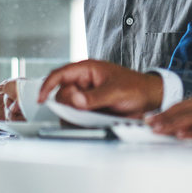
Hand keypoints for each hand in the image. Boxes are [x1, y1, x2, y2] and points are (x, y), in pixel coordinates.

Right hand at [38, 60, 162, 117]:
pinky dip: (82, 122)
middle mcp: (83, 82)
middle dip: (69, 105)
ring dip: (76, 115)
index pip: (60, 75)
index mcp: (87, 70)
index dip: (47, 85)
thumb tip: (76, 101)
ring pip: (69, 108)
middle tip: (84, 111)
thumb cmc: (136, 87)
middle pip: (62, 95)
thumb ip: (95, 97)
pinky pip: (79, 117)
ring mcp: (86, 97)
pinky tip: (94, 122)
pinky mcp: (90, 109)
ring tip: (93, 117)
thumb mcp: (116, 91)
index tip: (41, 99)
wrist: (150, 100)